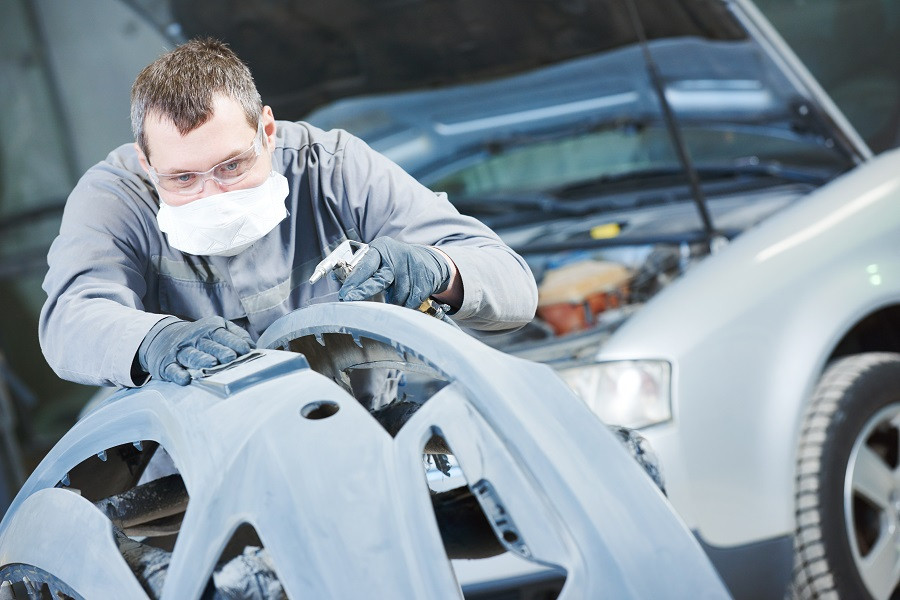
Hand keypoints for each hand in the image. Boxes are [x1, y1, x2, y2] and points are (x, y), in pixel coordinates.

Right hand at [139, 316, 253, 384]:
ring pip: (191, 355)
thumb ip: (236, 335)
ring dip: (201, 360)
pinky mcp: (167, 364)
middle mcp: (195, 339)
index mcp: (210, 330)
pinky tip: (185, 379)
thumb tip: (252, 347)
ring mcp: (180, 351)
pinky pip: (173, 369)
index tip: (246, 350)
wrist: (163, 337)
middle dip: (220, 351)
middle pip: (209, 345)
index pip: (223, 335)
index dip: (234, 342)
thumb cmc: (200, 337)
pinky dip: (178, 374)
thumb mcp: (218, 329)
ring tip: (211, 365)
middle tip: (231, 358)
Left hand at [338, 237, 450, 308]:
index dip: (354, 281)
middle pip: (379, 280)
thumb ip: (364, 269)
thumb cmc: (396, 262)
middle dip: (363, 292)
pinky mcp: (424, 281)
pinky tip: (405, 297)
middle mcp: (397, 257)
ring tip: (392, 295)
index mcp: (382, 248)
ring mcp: (412, 269)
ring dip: (391, 302)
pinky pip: (409, 303)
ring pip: (396, 297)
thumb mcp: (380, 259)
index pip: (366, 266)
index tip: (344, 294)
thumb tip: (341, 285)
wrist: (430, 262)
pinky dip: (404, 305)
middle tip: (350, 300)